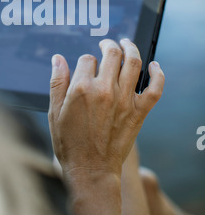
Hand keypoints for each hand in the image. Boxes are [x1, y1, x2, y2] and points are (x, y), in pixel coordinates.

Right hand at [49, 39, 164, 178]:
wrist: (91, 171)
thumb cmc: (70, 144)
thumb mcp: (55, 112)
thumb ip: (57, 82)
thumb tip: (58, 58)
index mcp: (82, 88)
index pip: (87, 59)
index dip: (85, 61)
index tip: (85, 67)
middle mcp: (105, 90)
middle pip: (112, 54)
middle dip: (108, 45)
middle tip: (107, 44)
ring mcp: (125, 100)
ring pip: (133, 63)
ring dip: (131, 48)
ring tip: (127, 44)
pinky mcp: (139, 112)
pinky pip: (155, 88)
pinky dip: (158, 73)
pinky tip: (154, 65)